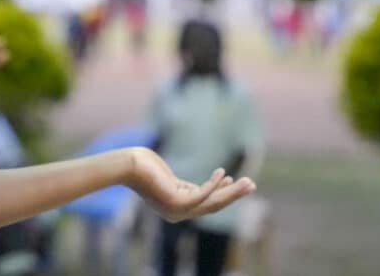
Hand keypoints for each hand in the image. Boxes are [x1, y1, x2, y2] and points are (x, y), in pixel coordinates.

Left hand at [126, 147, 255, 221]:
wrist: (127, 165)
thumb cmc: (142, 166)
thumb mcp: (166, 178)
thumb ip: (180, 185)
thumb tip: (187, 185)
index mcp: (176, 209)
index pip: (204, 204)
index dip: (221, 193)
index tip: (232, 179)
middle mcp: (177, 214)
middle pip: (213, 206)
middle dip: (234, 195)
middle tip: (251, 184)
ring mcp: (177, 210)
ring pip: (212, 202)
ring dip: (232, 192)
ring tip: (248, 182)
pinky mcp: (177, 202)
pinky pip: (202, 194)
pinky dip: (214, 184)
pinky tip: (223, 172)